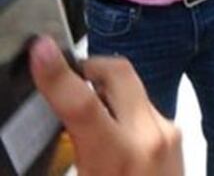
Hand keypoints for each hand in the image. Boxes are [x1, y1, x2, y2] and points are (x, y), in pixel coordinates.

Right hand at [29, 37, 183, 175]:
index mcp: (119, 156)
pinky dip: (120, 109)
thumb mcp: (87, 175)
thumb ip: (71, 149)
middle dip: (87, 68)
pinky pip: (141, 106)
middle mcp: (149, 136)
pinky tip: (108, 132)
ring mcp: (167, 131)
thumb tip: (59, 124)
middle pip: (117, 74)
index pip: (83, 102)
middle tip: (63, 81)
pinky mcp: (174, 133)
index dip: (57, 74)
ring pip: (130, 88)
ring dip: (103, 91)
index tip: (39, 50)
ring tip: (83, 114)